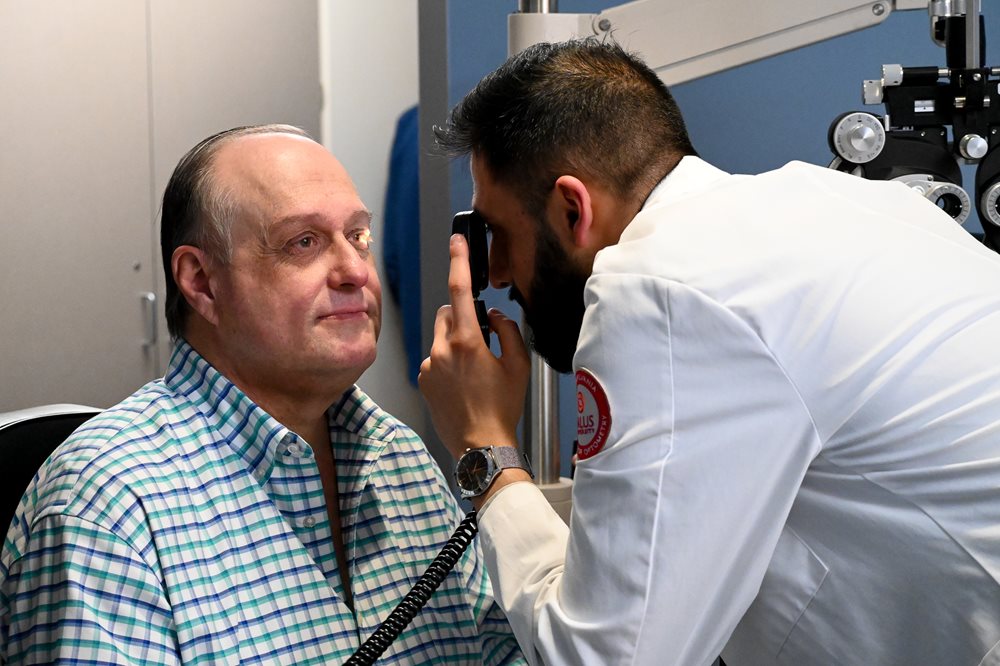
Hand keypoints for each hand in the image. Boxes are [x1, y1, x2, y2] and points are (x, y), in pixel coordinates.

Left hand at [418, 234, 530, 459]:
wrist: (481, 445)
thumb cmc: (503, 408)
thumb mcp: (518, 366)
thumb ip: (507, 331)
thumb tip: (495, 316)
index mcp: (468, 342)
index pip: (461, 291)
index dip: (459, 262)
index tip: (457, 241)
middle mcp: (442, 349)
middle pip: (447, 313)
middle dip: (461, 316)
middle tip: (481, 338)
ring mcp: (429, 366)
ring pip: (440, 337)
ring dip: (454, 343)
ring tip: (473, 372)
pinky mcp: (422, 380)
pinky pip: (433, 359)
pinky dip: (445, 363)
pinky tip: (461, 385)